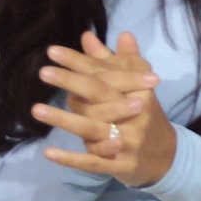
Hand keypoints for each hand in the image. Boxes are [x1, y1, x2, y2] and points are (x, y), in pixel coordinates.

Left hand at [35, 32, 175, 186]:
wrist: (164, 155)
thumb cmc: (143, 114)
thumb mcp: (135, 85)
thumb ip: (113, 61)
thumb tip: (88, 36)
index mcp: (140, 89)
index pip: (106, 72)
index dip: (79, 61)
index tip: (53, 51)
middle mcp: (135, 112)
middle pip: (100, 94)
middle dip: (71, 81)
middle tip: (43, 71)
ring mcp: (128, 139)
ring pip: (92, 127)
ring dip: (63, 119)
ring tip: (36, 109)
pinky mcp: (119, 163)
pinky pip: (92, 161)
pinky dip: (71, 158)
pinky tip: (49, 152)